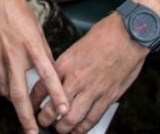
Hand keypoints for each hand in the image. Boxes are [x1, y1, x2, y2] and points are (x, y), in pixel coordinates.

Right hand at [0, 0, 69, 133]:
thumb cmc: (16, 10)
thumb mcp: (37, 28)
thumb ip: (42, 51)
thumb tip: (48, 70)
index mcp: (31, 45)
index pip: (47, 74)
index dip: (56, 94)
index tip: (63, 110)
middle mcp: (13, 54)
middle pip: (20, 94)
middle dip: (27, 118)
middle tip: (33, 133)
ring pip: (6, 91)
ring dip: (16, 102)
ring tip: (24, 108)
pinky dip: (2, 90)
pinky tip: (8, 89)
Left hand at [30, 14, 145, 132]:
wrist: (128, 34)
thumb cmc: (104, 35)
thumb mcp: (76, 47)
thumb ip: (67, 65)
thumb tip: (58, 78)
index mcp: (65, 64)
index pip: (40, 88)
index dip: (33, 101)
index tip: (30, 106)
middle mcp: (76, 79)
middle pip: (53, 108)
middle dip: (45, 119)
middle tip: (43, 122)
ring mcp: (92, 90)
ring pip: (71, 118)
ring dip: (63, 127)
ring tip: (60, 129)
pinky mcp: (108, 96)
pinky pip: (92, 118)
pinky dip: (83, 128)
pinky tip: (79, 130)